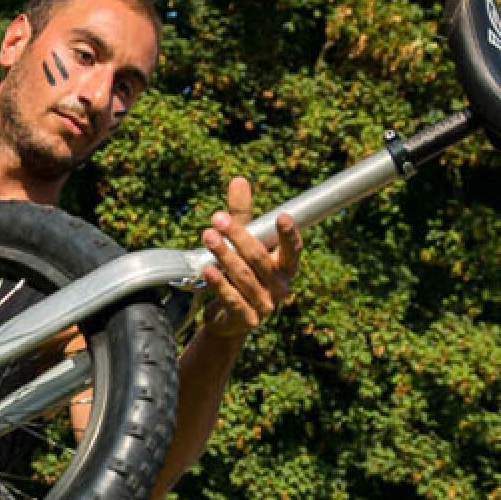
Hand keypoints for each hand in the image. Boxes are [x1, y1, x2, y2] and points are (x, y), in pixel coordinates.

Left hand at [198, 176, 299, 339]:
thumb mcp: (240, 244)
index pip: (292, 249)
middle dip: (238, 237)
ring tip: (208, 237)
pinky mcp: (247, 319)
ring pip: (244, 276)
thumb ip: (241, 215)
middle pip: (259, 258)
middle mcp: (280, 286)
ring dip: (224, 255)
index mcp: (285, 266)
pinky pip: (232, 299)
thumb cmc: (241, 274)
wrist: (228, 319)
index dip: (288, 235)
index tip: (282, 217)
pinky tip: (207, 270)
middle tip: (218, 219)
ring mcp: (265, 305)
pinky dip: (219, 284)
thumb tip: (239, 180)